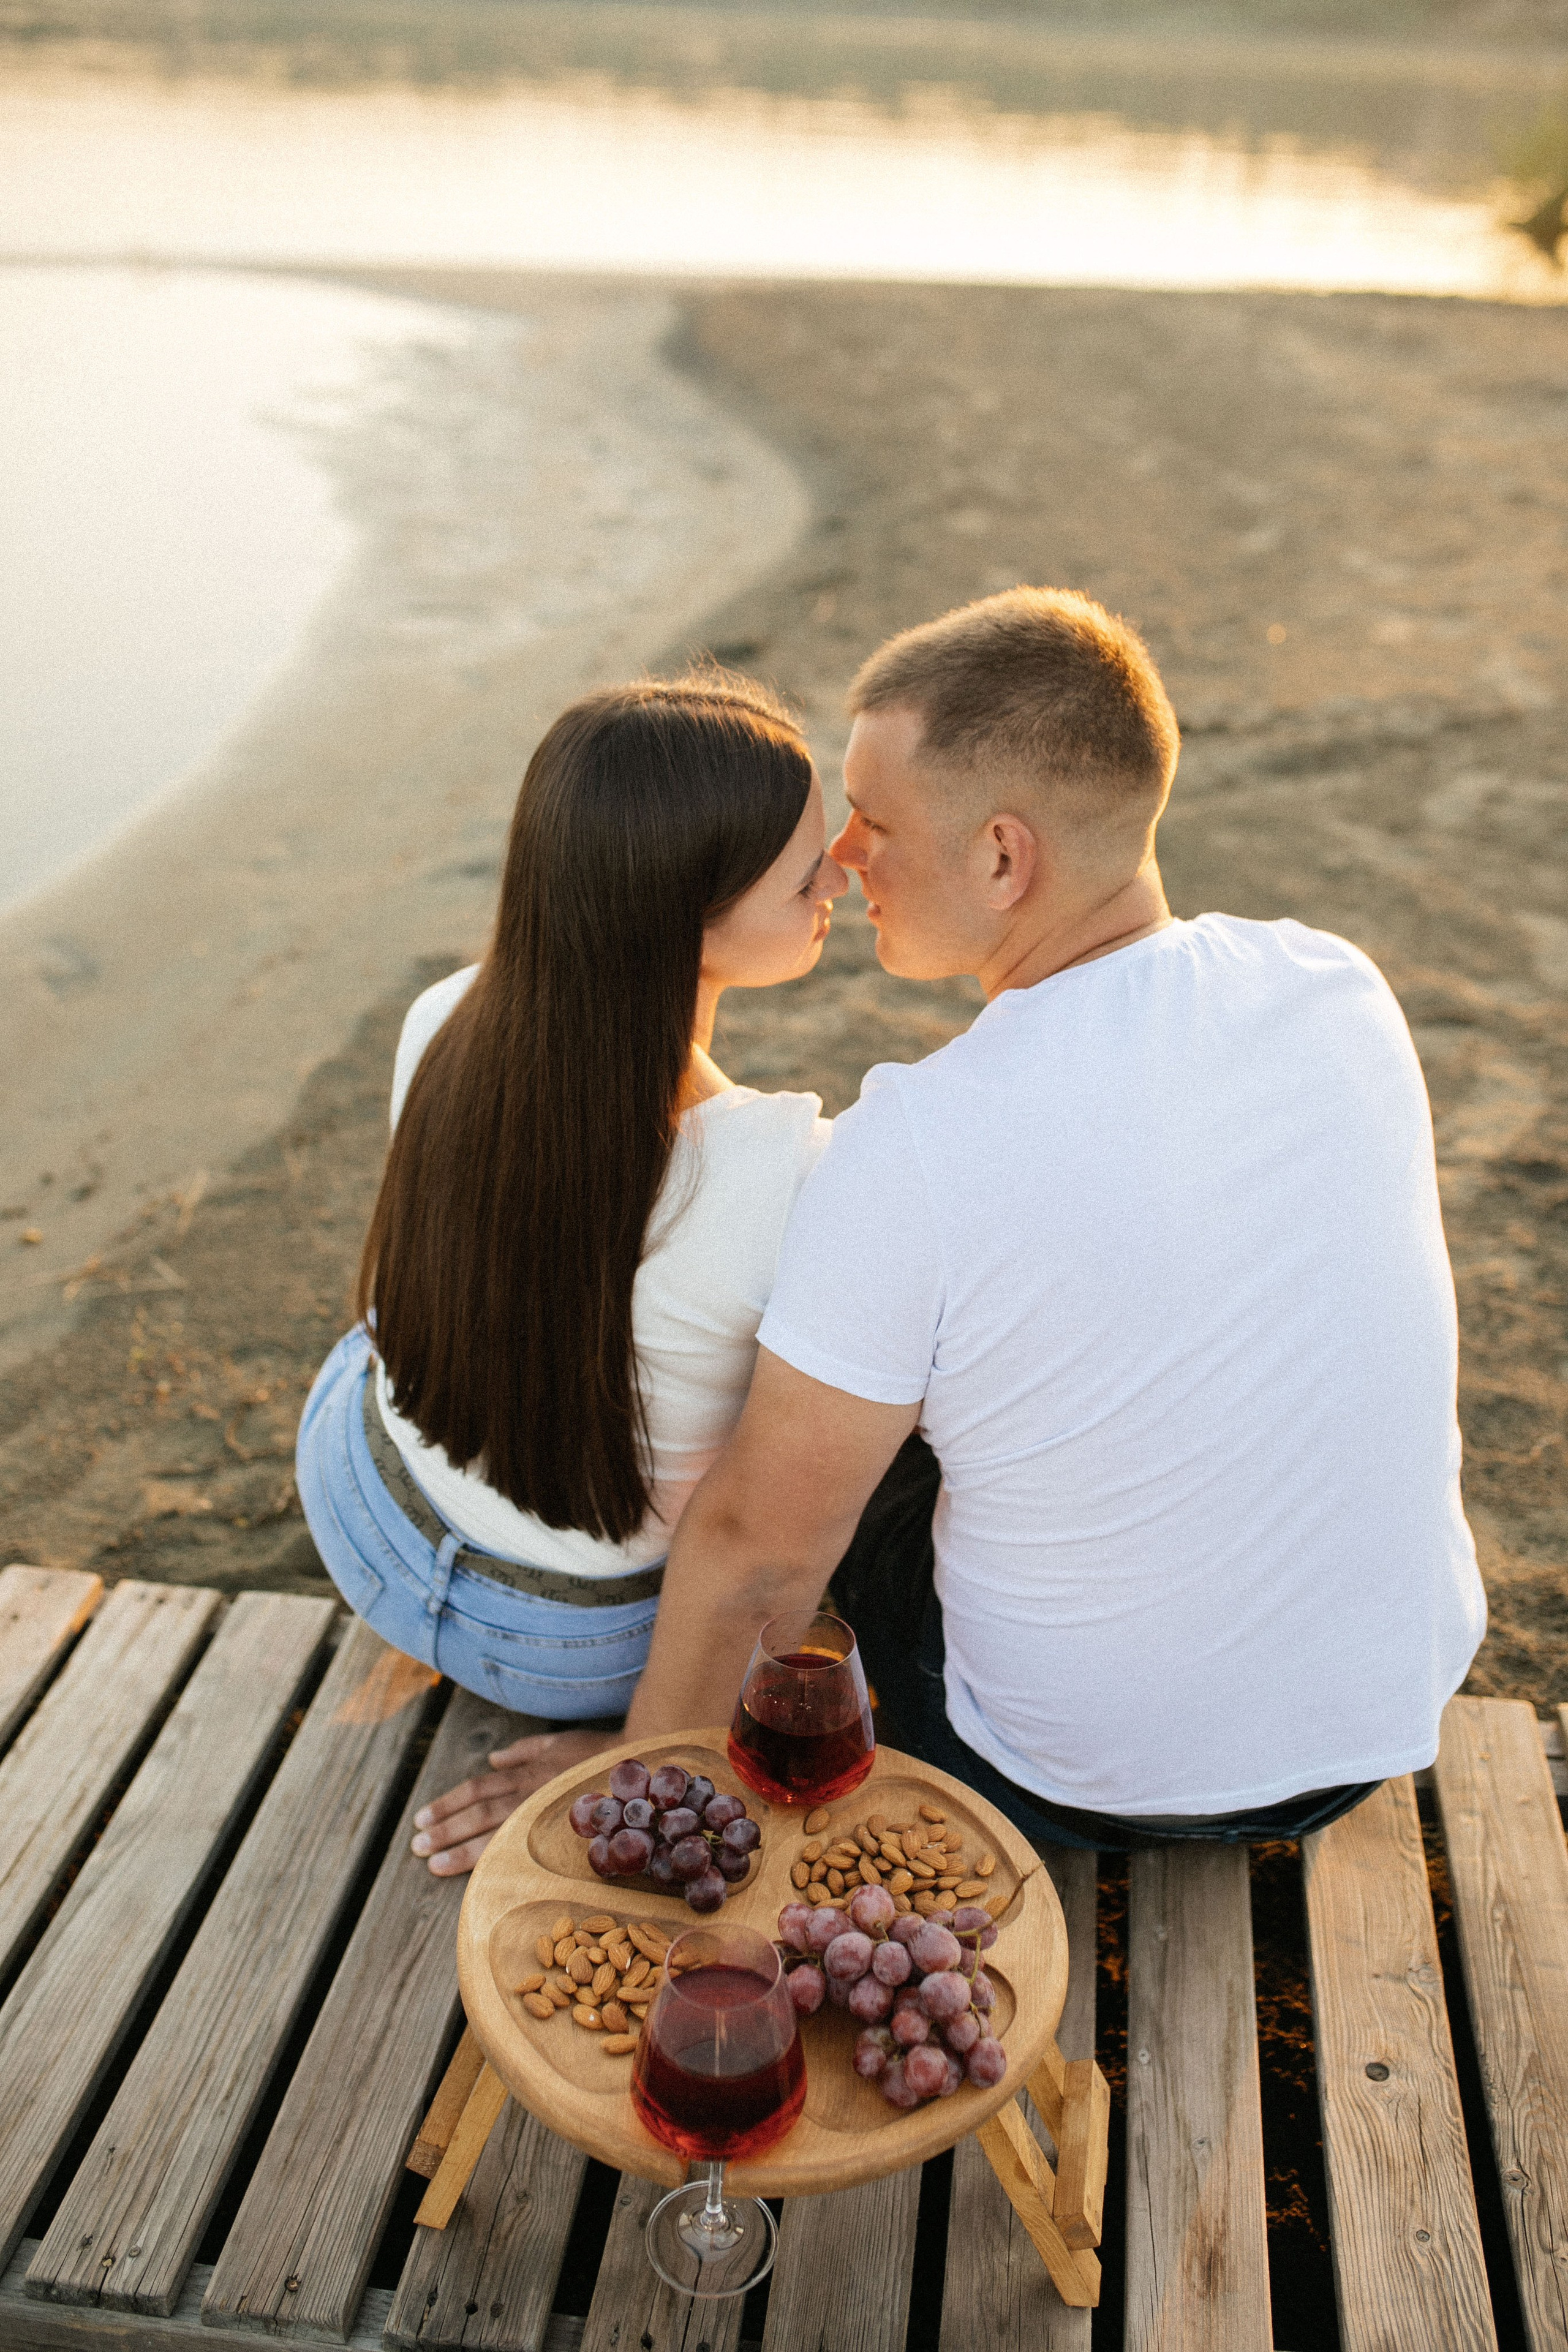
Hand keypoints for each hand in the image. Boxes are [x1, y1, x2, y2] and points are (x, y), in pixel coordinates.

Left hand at [410, 1725, 620, 1875]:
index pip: (478, 1789)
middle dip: (446, 1831)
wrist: (640, 1772)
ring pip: (495, 1835)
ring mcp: (545, 1817)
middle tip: (417, 1847)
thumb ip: (524, 1750)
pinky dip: (498, 1864)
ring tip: (434, 1864)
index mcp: (527, 1773)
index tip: (422, 1820)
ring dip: (461, 1851)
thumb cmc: (599, 1755)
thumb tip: (493, 1760)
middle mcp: (531, 1795)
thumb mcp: (558, 1741)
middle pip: (479, 1813)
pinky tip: (479, 1879)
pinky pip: (523, 1852)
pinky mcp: (561, 1838)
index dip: (449, 1804)